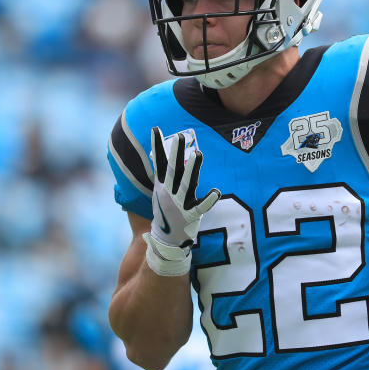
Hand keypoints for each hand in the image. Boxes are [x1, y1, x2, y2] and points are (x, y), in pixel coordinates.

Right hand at [143, 126, 219, 275]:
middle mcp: (169, 192)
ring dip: (193, 169)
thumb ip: (160, 175)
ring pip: (187, 183)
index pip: (158, 162)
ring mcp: (180, 204)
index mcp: (162, 186)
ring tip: (198, 154)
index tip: (156, 128)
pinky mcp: (191, 215)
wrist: (164, 241)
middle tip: (180, 135)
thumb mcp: (158, 193)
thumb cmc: (164, 214)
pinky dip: (208, 200)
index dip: (157, 145)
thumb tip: (152, 159)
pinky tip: (216, 192)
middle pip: (174, 169)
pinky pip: (201, 206)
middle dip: (177, 152)